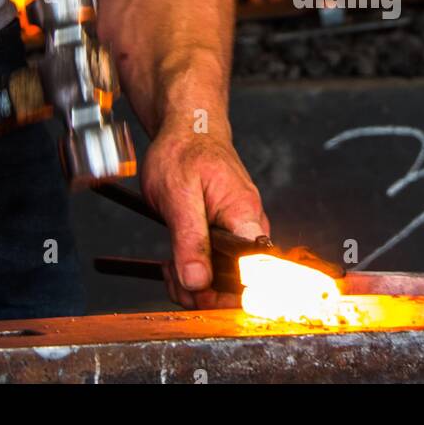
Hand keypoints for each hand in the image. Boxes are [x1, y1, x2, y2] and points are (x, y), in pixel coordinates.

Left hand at [140, 119, 269, 309]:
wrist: (188, 128)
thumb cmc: (185, 150)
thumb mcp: (178, 193)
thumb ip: (190, 239)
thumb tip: (197, 281)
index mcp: (245, 217)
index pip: (253, 272)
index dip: (230, 294)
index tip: (200, 296)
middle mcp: (250, 228)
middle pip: (239, 283)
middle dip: (204, 293)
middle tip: (173, 279)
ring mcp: (240, 232)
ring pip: (226, 278)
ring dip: (195, 284)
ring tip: (169, 268)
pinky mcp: (228, 235)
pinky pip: (218, 267)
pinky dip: (194, 272)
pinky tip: (175, 264)